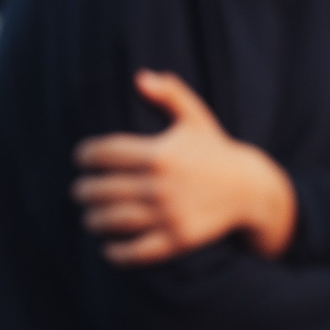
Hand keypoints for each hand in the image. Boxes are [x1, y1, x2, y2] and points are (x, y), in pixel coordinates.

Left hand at [72, 70, 296, 263]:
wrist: (250, 189)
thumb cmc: (215, 150)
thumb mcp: (195, 117)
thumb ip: (169, 94)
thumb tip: (139, 76)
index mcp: (159, 153)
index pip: (105, 153)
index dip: (86, 155)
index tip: (81, 158)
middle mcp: (161, 185)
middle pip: (103, 189)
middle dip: (83, 191)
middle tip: (79, 192)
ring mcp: (169, 214)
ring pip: (114, 221)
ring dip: (93, 220)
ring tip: (89, 217)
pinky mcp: (178, 240)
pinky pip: (138, 251)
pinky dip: (117, 253)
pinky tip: (108, 248)